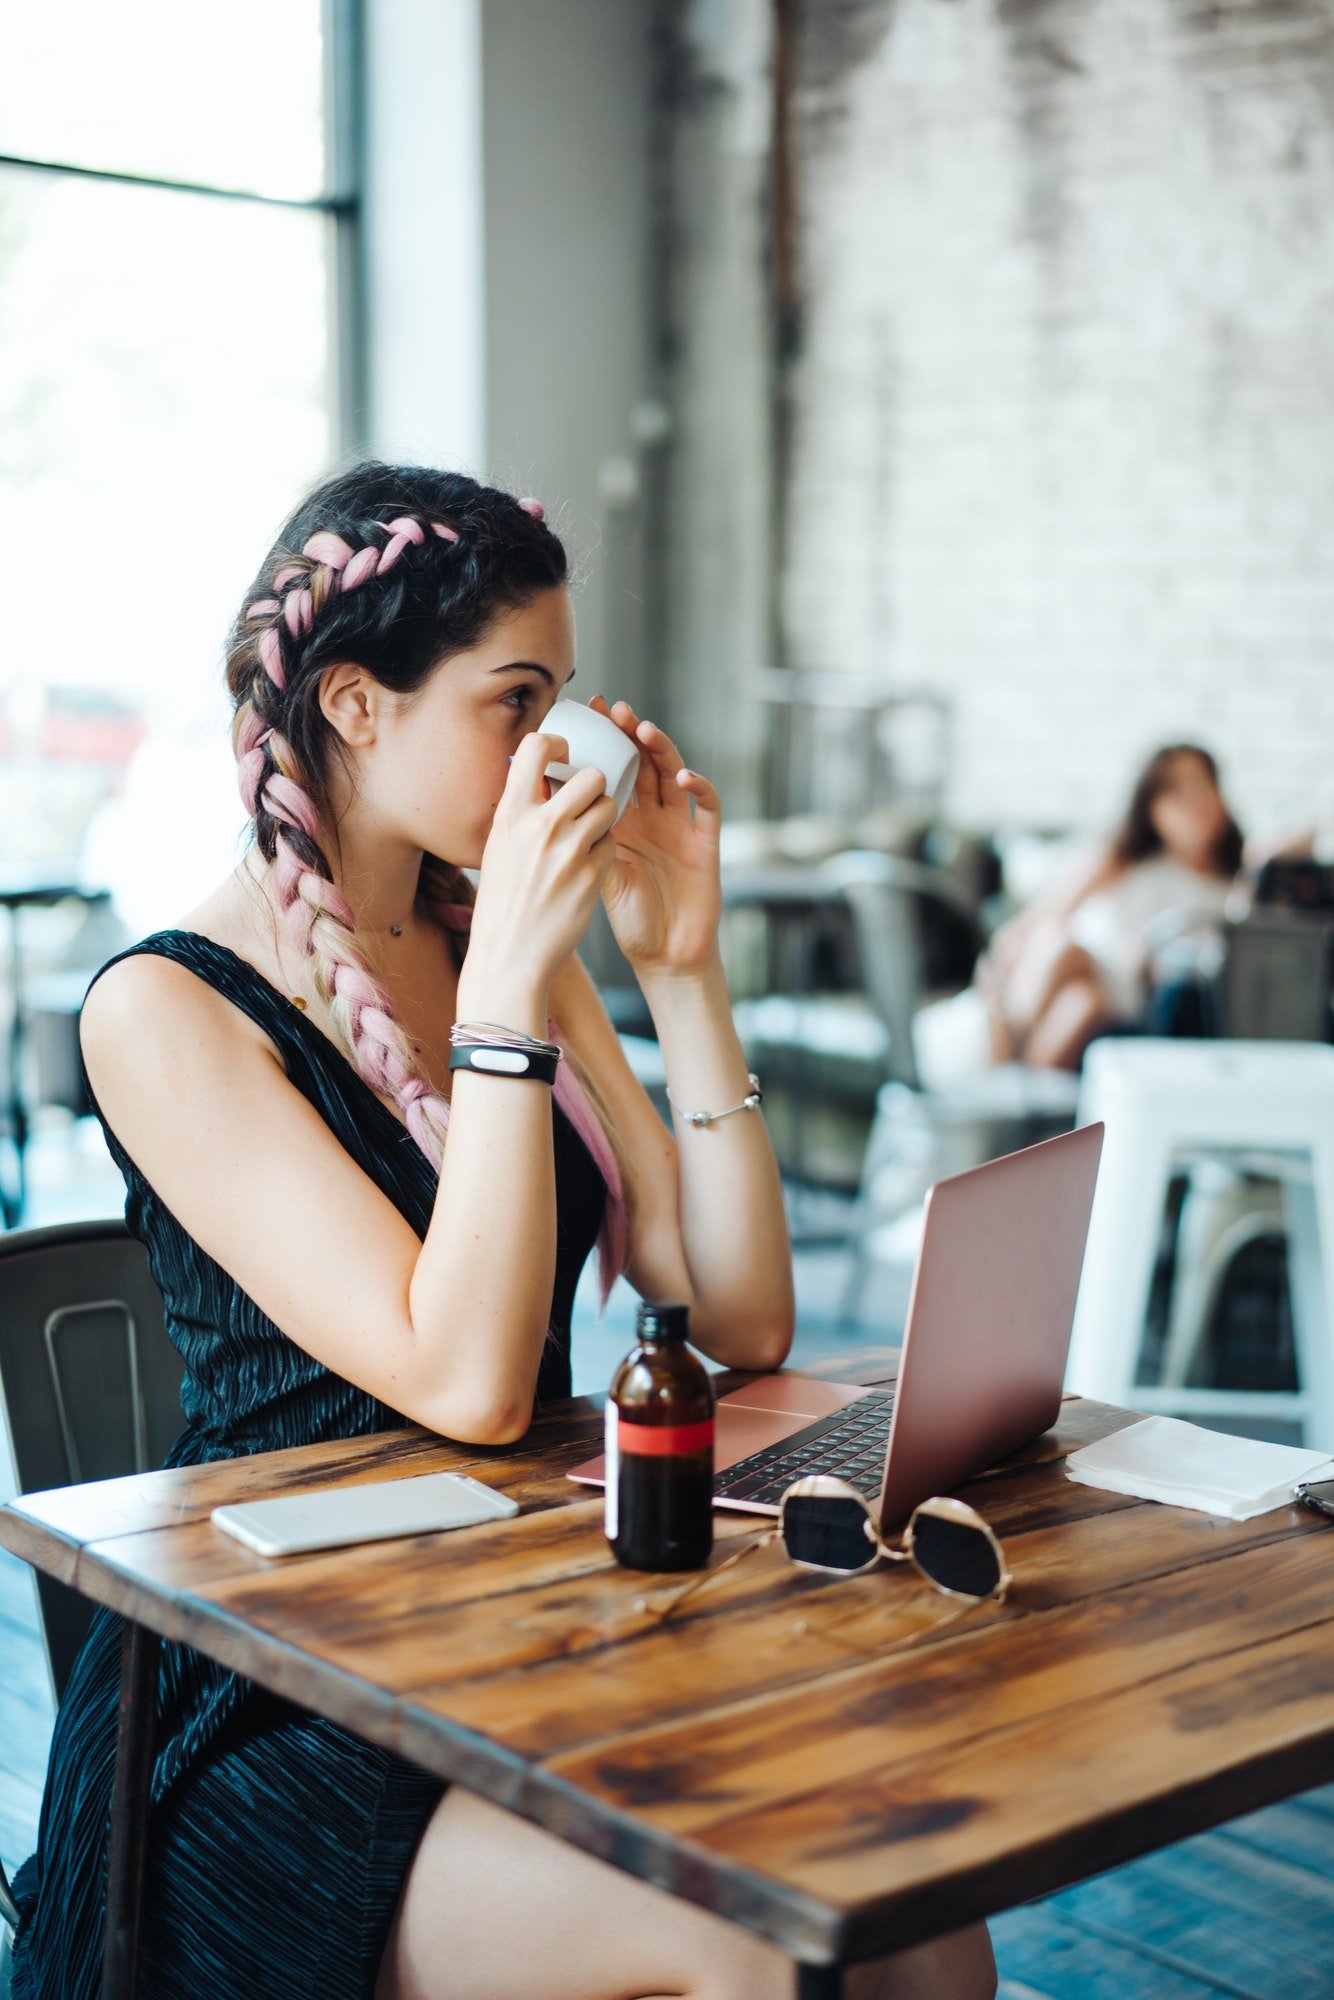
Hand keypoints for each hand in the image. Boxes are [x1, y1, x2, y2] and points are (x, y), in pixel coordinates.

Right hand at [462, 731, 618, 1018]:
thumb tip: (541, 780)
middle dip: (596, 785)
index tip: (564, 755)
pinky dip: (604, 852)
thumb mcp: (498, 848)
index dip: (557, 743)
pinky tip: (586, 869)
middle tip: (588, 802)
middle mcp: (541, 826)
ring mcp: (569, 851)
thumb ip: (521, 812)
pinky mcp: (592, 875)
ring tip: (588, 836)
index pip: (536, 747)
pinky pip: (612, 844)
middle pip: (592, 776)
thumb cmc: (502, 903)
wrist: (509, 955)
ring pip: (609, 808)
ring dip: (604, 817)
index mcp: (511, 814)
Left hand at [592, 697, 722, 975]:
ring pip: (674, 776)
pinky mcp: (706, 844)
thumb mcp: (595, 872)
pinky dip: (700, 788)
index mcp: (623, 821)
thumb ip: (579, 837)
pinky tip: (684, 777)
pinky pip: (708, 808)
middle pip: (644, 764)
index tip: (586, 713)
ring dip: (662, 750)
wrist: (664, 955)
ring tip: (644, 730)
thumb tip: (539, 802)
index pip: (614, 770)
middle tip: (616, 709)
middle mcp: (653, 818)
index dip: (605, 741)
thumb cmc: (629, 918)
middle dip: (631, 734)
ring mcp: (681, 828)